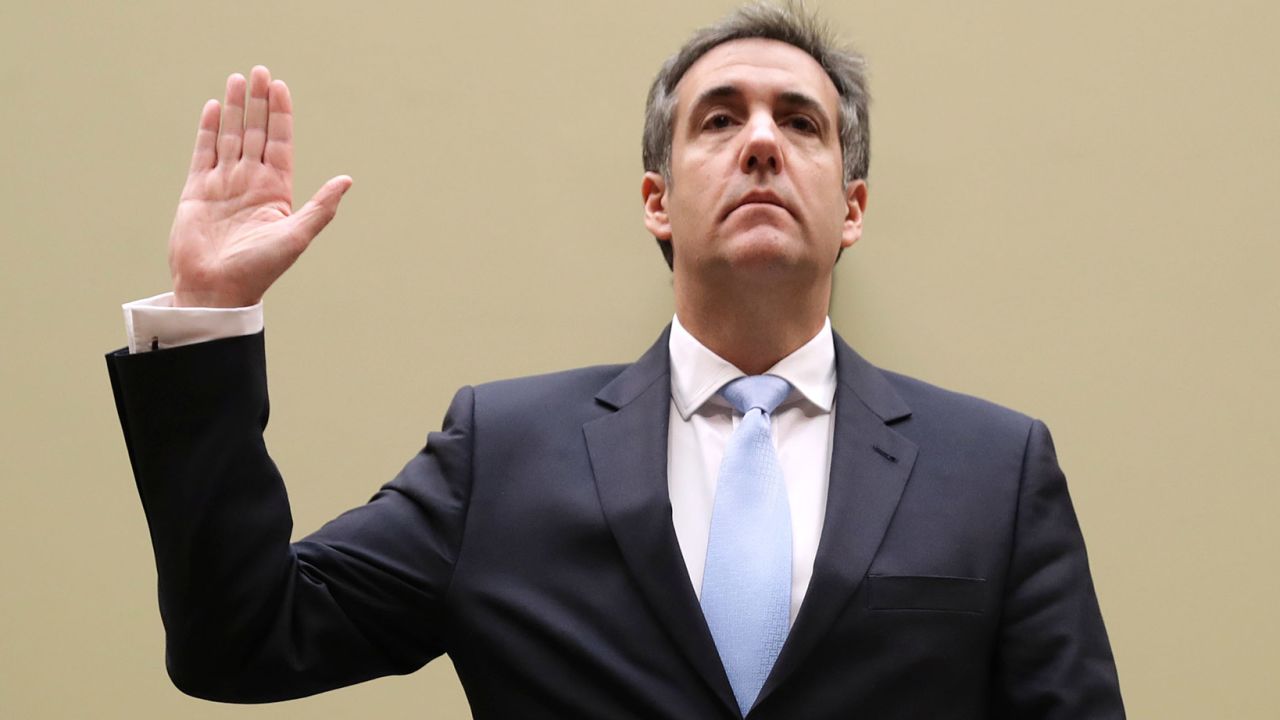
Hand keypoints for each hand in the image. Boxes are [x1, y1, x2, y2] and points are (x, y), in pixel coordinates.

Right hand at [168, 66, 351, 307]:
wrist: (216, 289)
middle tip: (259, 70)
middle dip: (258, 102)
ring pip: (231, 136)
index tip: (280, 86)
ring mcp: (224, 184)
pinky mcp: (198, 190)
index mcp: (276, 191)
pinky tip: (215, 108)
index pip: (280, 142)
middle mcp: (251, 183)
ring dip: (236, 108)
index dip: (281, 114)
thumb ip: (321, 207)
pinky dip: (209, 129)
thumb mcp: (296, 236)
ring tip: (237, 79)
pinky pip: (204, 153)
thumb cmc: (259, 269)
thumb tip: (347, 180)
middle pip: (256, 132)